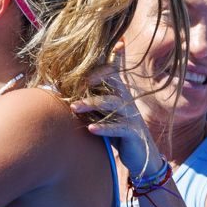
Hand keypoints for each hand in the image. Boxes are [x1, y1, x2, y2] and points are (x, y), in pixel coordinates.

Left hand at [73, 53, 164, 180]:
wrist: (139, 154)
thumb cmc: (117, 130)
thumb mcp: (106, 112)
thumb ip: (93, 99)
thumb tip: (67, 89)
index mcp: (120, 93)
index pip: (113, 72)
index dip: (109, 60)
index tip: (97, 52)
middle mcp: (126, 101)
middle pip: (113, 82)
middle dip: (95, 79)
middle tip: (77, 82)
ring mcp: (131, 116)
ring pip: (113, 104)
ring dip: (92, 104)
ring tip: (74, 107)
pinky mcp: (133, 133)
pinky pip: (118, 128)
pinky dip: (104, 128)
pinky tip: (91, 128)